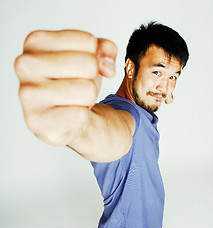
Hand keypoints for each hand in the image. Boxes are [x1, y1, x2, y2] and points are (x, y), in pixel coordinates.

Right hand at [15, 30, 116, 144]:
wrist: (66, 117)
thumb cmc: (75, 82)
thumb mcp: (93, 58)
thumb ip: (105, 49)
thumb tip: (108, 68)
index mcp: (36, 42)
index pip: (88, 42)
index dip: (96, 58)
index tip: (83, 68)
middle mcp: (25, 65)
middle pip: (89, 65)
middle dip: (92, 79)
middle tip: (79, 87)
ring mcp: (28, 94)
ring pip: (87, 91)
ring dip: (87, 99)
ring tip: (73, 101)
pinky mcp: (35, 121)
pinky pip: (79, 115)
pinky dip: (81, 118)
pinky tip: (68, 116)